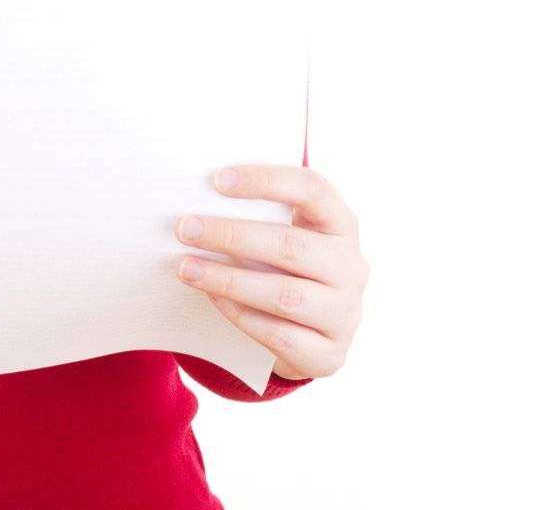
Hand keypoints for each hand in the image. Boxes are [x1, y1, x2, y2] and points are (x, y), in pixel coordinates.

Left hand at [174, 164, 367, 380]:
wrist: (309, 334)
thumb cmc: (284, 266)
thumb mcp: (282, 232)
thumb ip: (256, 213)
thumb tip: (195, 196)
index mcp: (341, 223)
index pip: (312, 189)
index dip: (266, 180)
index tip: (217, 180)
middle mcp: (351, 267)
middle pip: (291, 245)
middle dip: (232, 235)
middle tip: (185, 229)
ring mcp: (345, 314)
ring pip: (285, 295)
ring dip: (228, 279)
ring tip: (186, 268)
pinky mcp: (329, 355)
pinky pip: (280, 335)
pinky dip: (240, 314)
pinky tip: (211, 297)